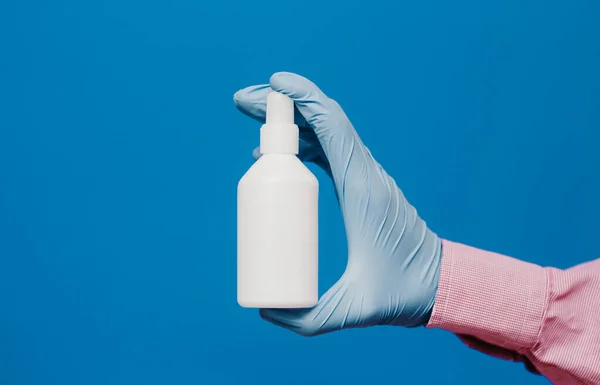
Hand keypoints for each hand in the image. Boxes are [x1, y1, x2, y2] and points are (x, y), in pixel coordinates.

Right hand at [234, 72, 441, 335]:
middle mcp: (366, 173)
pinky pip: (332, 151)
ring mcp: (367, 177)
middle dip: (284, 103)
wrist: (439, 285)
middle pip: (324, 119)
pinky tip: (281, 156)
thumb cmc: (401, 293)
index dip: (303, 99)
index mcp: (363, 188)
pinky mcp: (364, 186)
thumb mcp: (354, 310)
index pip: (333, 127)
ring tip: (254, 123)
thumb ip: (307, 320)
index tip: (272, 87)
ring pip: (328, 132)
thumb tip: (264, 310)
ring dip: (293, 121)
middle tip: (244, 102)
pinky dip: (305, 143)